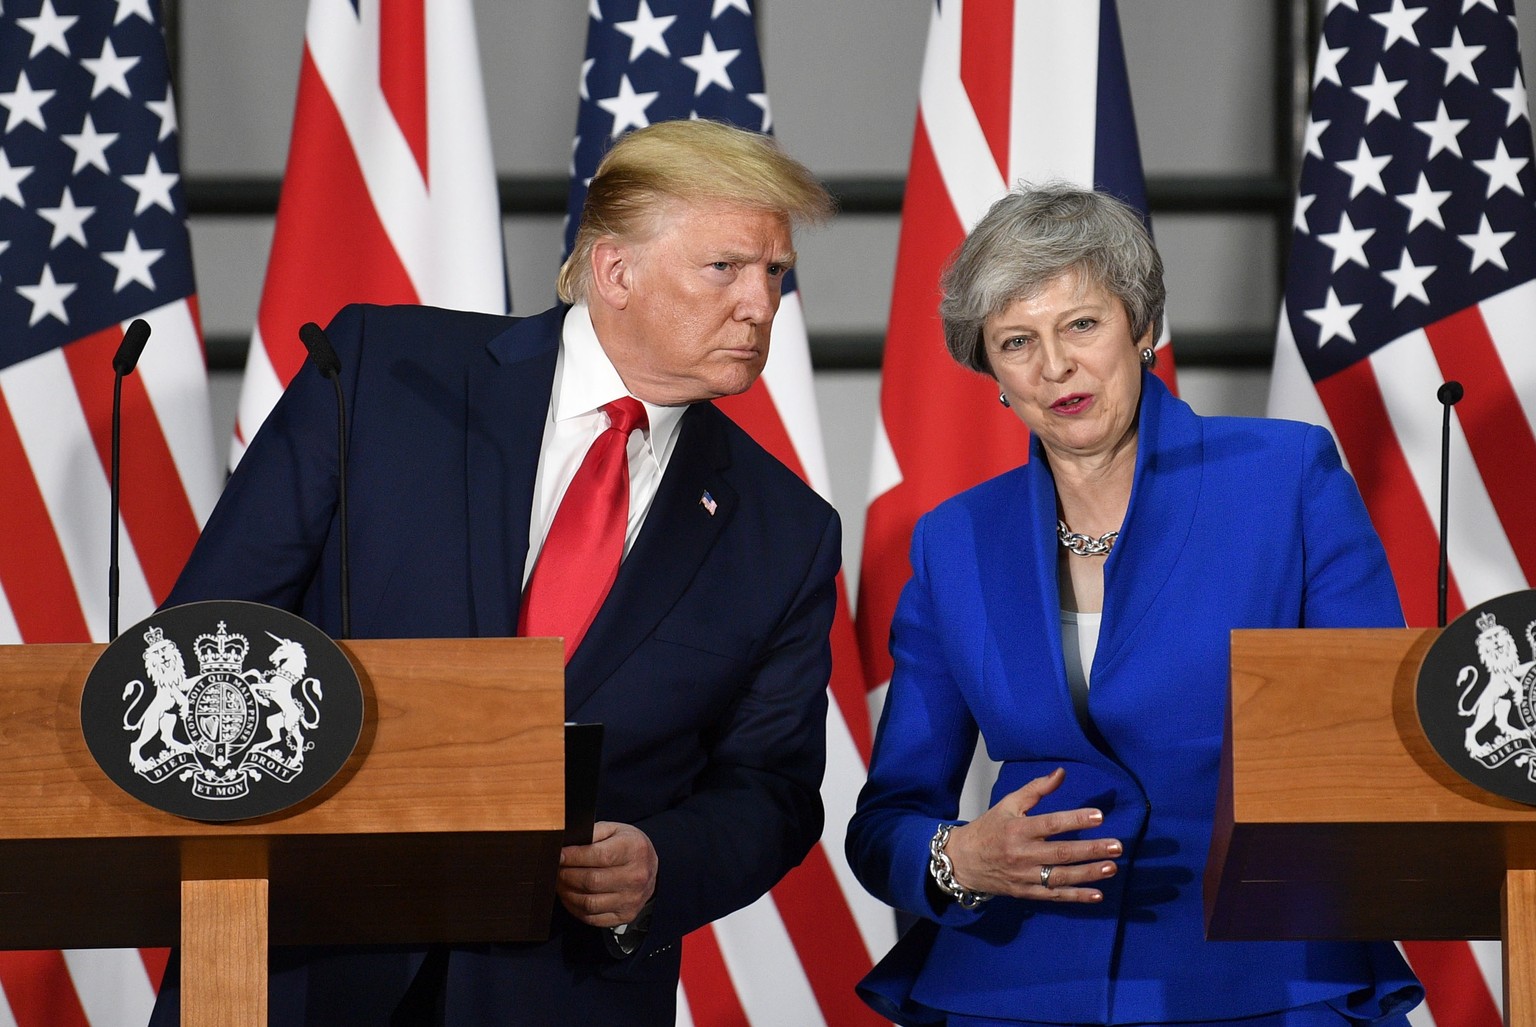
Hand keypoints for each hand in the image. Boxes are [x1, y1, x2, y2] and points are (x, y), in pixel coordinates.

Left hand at [557, 821, 658, 927]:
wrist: (649, 868)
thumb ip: (592, 833)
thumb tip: (565, 843)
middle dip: (566, 875)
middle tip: (555, 869)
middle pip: (592, 881)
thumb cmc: (627, 846)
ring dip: (567, 893)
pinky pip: (592, 917)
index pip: (600, 856)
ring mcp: (631, 899)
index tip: (559, 855)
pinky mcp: (625, 915)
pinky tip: (570, 896)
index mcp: (634, 850)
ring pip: (589, 903)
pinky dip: (575, 908)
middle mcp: (636, 876)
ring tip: (560, 883)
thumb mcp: (614, 830)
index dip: (574, 857)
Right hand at [943, 768, 1120, 902]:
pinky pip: (1054, 896)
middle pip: (1061, 852)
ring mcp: (1024, 876)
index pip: (1050, 823)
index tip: (1099, 816)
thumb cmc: (989, 829)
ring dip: (1089, 873)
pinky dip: (1076, 896)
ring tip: (1111, 867)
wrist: (962, 861)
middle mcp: (1022, 853)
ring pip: (1061, 877)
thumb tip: (1061, 773)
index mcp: (1017, 829)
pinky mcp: (1026, 892)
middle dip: (1090, 850)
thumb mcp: (1008, 804)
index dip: (1075, 819)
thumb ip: (1036, 790)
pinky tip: (1097, 894)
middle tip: (1116, 846)